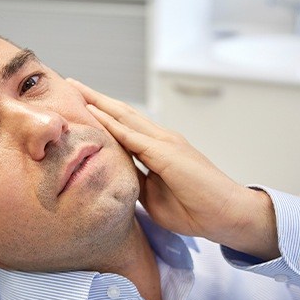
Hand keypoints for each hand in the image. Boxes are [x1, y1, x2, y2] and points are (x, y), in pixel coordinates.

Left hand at [69, 79, 278, 259]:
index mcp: (157, 149)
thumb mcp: (153, 196)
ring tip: (76, 88)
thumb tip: (115, 177)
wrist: (228, 215)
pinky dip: (111, 123)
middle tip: (72, 84)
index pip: (124, 126)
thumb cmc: (194, 208)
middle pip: (121, 113)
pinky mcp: (167, 153)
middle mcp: (160, 139)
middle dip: (95, 99)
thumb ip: (136, 181)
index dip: (101, 114)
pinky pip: (132, 136)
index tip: (80, 106)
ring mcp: (164, 142)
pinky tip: (93, 112)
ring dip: (99, 102)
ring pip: (124, 116)